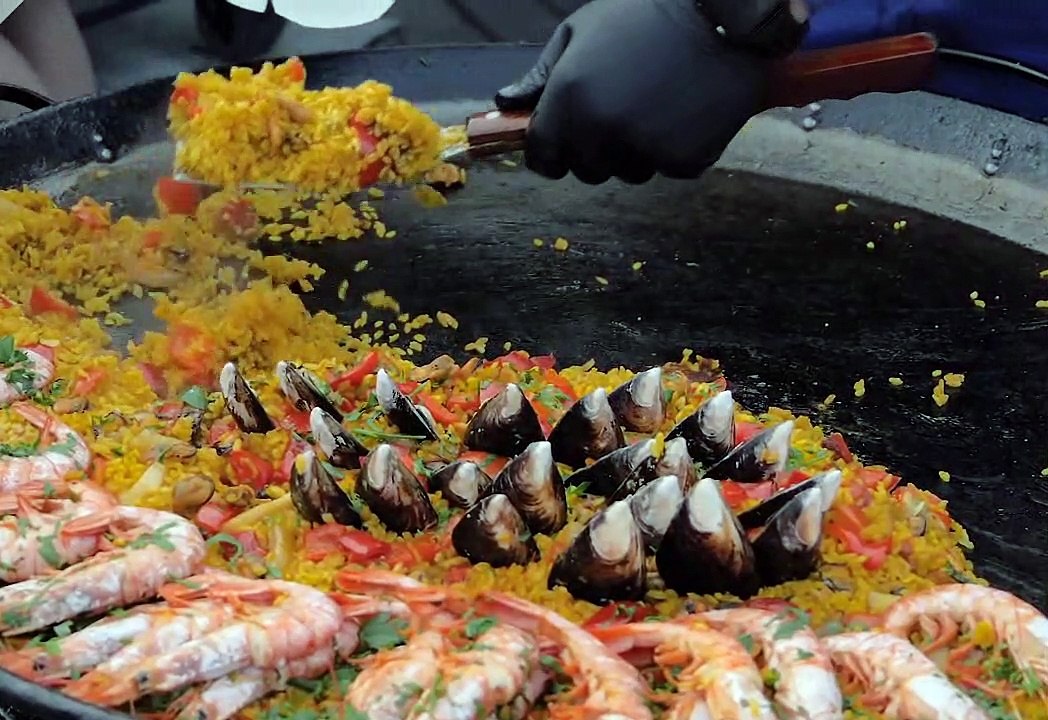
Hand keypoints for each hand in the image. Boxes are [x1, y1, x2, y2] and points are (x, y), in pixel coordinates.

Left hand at [495, 0, 808, 183]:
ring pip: (625, 172)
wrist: (724, 15)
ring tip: (654, 103)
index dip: (549, 151)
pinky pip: (666, 168)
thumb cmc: (645, 16)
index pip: (541, 157)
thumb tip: (505, 104)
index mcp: (569, 99)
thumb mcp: (580, 32)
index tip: (561, 142)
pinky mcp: (683, 162)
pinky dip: (673, 148)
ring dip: (633, 151)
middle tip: (620, 107)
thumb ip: (539, 75)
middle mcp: (601, 131)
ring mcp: (644, 150)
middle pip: (584, 169)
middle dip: (594, 148)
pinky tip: (683, 111)